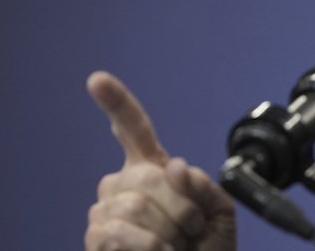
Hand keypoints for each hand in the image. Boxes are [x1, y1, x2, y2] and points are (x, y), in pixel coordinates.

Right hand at [84, 71, 235, 250]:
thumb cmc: (206, 249)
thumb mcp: (218, 212)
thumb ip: (202, 184)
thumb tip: (172, 167)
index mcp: (153, 169)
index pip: (134, 130)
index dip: (117, 104)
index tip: (97, 79)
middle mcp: (123, 184)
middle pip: (149, 176)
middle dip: (183, 207)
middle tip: (194, 232)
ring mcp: (105, 211)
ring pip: (136, 205)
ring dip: (170, 231)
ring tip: (177, 247)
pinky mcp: (96, 238)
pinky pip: (120, 231)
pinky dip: (150, 247)